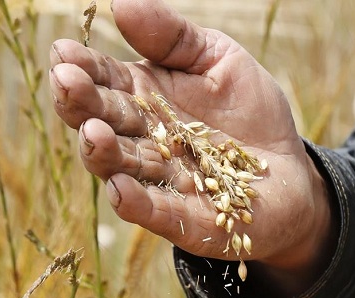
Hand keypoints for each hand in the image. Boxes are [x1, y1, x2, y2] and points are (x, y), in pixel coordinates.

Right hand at [50, 0, 333, 296]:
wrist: (291, 170)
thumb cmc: (249, 110)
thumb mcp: (218, 59)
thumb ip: (172, 36)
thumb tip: (122, 2)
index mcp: (143, 97)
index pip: (104, 80)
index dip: (82, 67)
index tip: (64, 52)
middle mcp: (142, 140)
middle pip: (104, 122)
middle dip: (82, 104)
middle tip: (66, 82)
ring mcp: (161, 181)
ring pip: (122, 168)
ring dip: (103, 153)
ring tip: (93, 133)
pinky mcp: (187, 220)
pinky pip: (158, 213)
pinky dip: (138, 203)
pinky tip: (119, 189)